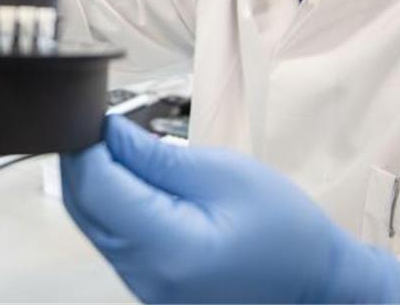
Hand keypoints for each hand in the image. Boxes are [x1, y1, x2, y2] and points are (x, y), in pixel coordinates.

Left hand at [60, 115, 399, 303]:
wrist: (315, 281)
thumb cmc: (284, 229)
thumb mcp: (223, 173)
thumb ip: (156, 156)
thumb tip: (107, 131)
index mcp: (168, 249)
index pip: (97, 189)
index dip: (87, 145)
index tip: (94, 113)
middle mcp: (146, 276)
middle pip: (85, 209)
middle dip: (84, 160)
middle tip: (100, 121)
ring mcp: (144, 286)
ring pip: (92, 225)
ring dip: (94, 181)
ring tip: (115, 145)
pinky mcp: (148, 285)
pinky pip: (112, 240)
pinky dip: (110, 204)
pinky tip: (127, 179)